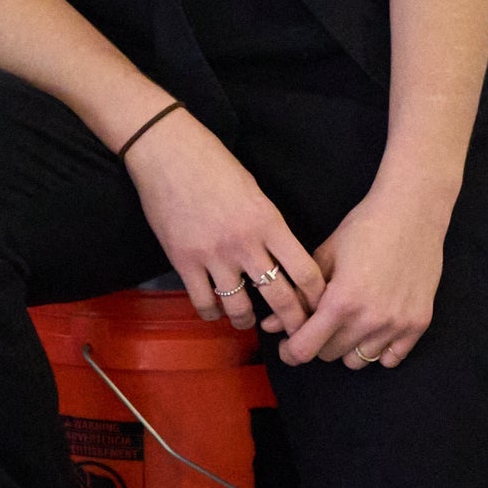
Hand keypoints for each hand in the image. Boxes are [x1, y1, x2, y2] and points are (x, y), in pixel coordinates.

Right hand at [122, 110, 326, 334]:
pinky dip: (212, 313)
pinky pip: (203, 303)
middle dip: (293, 323)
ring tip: (249, 321)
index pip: (305, 272)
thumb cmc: (214, 164)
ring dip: (248, 321)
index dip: (317, 297)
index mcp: (269, 223)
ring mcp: (213, 255)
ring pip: (240, 308)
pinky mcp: (184, 261)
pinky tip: (215, 310)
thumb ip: (269, 227)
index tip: (320, 308)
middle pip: (280, 298)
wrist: (168, 153)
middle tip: (296, 334)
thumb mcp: (255, 192)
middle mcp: (245, 244)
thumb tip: (280, 257)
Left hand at [280, 173, 454, 368]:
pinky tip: (373, 328)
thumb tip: (271, 325)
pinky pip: (391, 359)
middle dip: (318, 342)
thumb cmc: (365, 228)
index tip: (288, 346)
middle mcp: (369, 320)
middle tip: (320, 322)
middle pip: (330, 355)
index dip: (290, 352)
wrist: (412, 213)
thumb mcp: (324, 256)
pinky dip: (379, 349)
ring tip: (348, 323)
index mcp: (341, 302)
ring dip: (347, 347)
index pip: (305, 349)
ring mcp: (396, 324)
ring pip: (358, 361)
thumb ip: (298, 295)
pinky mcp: (418, 323)